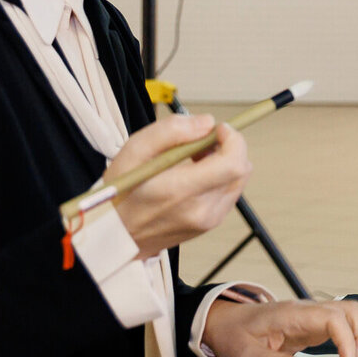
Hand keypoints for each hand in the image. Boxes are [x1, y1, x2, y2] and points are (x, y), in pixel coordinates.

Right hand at [106, 113, 250, 258]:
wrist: (116, 234)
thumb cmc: (122, 191)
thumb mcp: (134, 151)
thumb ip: (170, 131)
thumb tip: (206, 122)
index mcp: (181, 191)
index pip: (233, 164)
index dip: (233, 141)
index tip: (218, 129)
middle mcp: (200, 210)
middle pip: (241, 170)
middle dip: (228, 147)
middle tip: (202, 142)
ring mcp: (208, 220)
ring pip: (238, 180)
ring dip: (225, 161)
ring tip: (195, 158)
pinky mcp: (210, 224)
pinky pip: (230, 192)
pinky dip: (221, 177)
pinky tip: (196, 174)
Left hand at [201, 297, 357, 356]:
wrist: (226, 324)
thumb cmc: (235, 337)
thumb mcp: (246, 356)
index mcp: (291, 314)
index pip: (331, 317)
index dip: (347, 339)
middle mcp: (306, 310)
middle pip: (349, 310)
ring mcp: (312, 315)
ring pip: (350, 314)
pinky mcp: (313, 324)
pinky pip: (343, 324)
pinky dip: (354, 338)